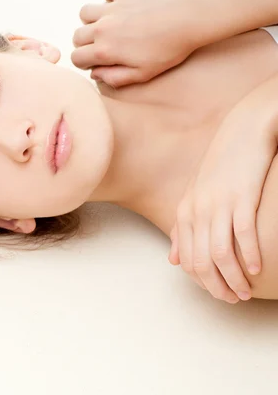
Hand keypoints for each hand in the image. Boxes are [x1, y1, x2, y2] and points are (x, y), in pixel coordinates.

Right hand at [71, 0, 196, 87]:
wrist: (191, 18)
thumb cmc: (170, 49)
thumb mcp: (143, 74)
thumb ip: (114, 78)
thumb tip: (96, 74)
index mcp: (105, 50)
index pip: (76, 58)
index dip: (85, 63)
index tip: (98, 63)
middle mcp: (103, 27)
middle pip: (77, 36)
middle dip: (85, 44)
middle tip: (102, 47)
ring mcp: (113, 8)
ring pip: (85, 13)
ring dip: (91, 20)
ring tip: (107, 26)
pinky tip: (121, 7)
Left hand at [168, 108, 276, 302]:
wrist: (242, 132)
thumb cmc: (221, 167)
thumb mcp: (196, 197)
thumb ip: (182, 228)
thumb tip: (172, 260)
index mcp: (184, 213)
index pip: (186, 259)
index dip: (201, 281)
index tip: (216, 292)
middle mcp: (196, 212)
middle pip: (201, 262)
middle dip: (216, 286)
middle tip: (232, 299)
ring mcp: (217, 206)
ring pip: (220, 255)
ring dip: (233, 279)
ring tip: (245, 292)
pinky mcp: (241, 198)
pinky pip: (243, 235)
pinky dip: (250, 256)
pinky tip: (258, 270)